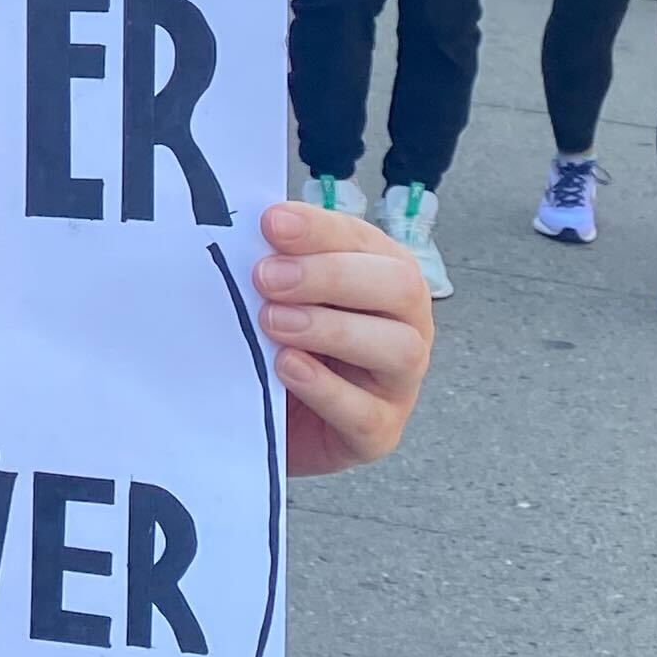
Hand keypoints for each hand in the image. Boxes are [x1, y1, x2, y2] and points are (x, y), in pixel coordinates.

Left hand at [251, 201, 433, 476]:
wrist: (269, 418)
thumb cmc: (278, 341)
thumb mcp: (277, 296)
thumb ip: (275, 263)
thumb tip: (250, 227)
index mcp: (383, 274)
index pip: (365, 241)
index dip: (320, 229)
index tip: (270, 224)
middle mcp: (406, 324)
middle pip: (399, 287)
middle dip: (330, 276)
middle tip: (266, 277)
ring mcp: (399, 382)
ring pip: (399, 349)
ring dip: (332, 329)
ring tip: (271, 322)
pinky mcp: (380, 432)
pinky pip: (367, 413)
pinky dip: (325, 387)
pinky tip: (286, 367)